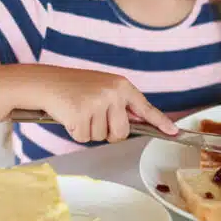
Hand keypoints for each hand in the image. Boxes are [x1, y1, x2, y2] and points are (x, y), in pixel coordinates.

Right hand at [37, 68, 176, 143]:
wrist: (46, 83)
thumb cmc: (74, 88)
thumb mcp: (102, 89)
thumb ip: (120, 104)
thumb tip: (139, 122)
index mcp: (121, 85)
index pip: (145, 107)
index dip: (161, 122)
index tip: (174, 132)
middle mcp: (113, 93)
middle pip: (122, 133)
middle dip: (108, 132)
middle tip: (92, 117)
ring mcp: (97, 103)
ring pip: (101, 137)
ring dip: (88, 131)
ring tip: (78, 112)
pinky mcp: (81, 115)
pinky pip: (84, 138)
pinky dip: (75, 133)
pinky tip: (69, 116)